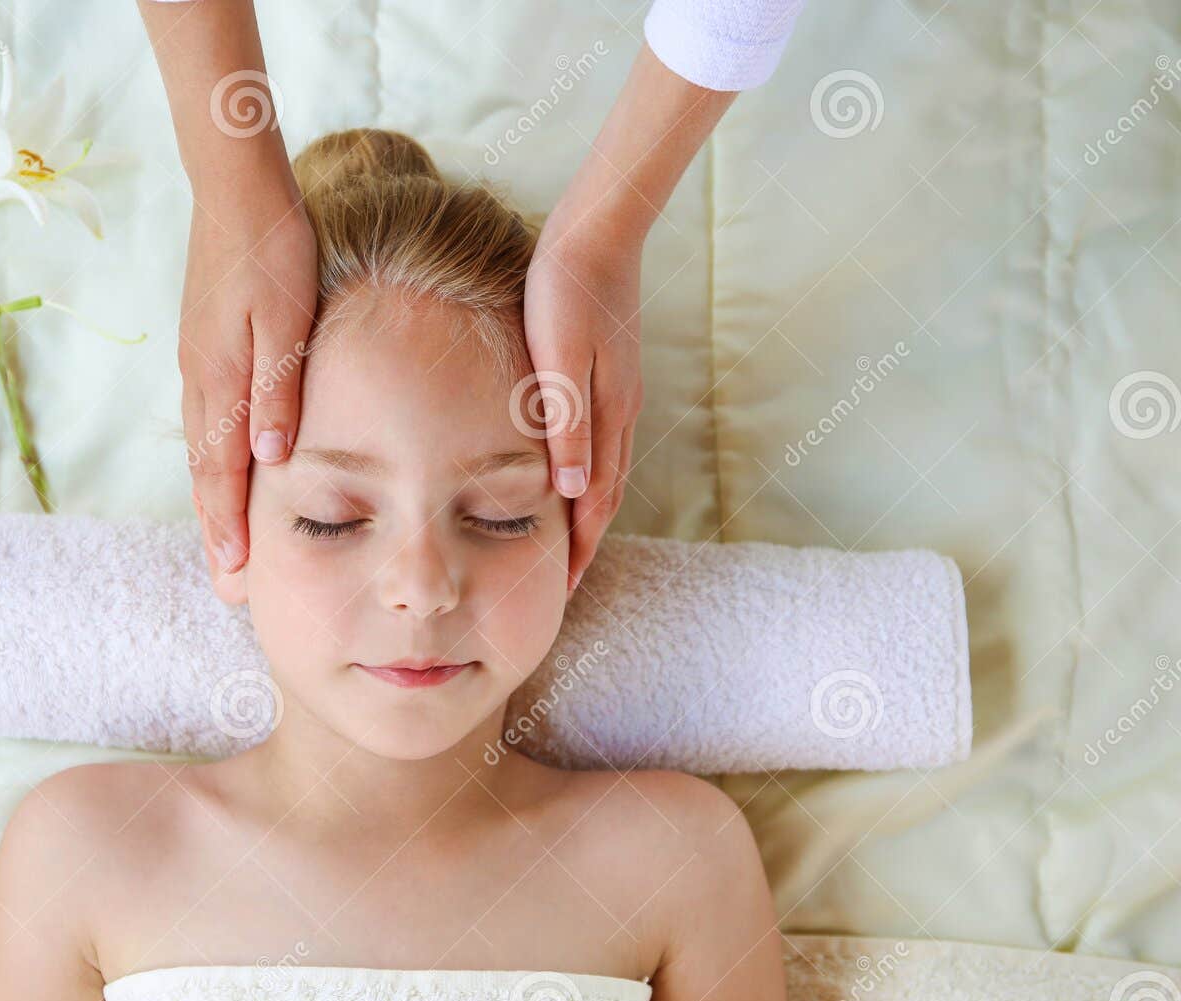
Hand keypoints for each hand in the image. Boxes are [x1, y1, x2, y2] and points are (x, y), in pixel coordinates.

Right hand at [178, 167, 317, 581]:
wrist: (235, 189)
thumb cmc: (273, 249)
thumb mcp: (287, 321)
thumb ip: (277, 392)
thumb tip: (270, 460)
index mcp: (220, 380)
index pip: (221, 473)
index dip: (229, 527)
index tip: (235, 575)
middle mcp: (199, 379)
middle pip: (203, 472)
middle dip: (215, 528)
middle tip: (227, 580)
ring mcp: (195, 362)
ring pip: (200, 449)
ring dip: (210, 499)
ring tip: (223, 539)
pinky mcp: (201, 345)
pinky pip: (203, 421)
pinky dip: (210, 461)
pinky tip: (222, 469)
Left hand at [526, 45, 735, 592]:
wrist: (595, 233)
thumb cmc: (566, 292)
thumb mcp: (560, 362)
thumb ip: (568, 425)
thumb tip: (571, 494)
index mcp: (608, 415)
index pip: (595, 503)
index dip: (580, 548)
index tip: (563, 588)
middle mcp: (620, 412)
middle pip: (604, 494)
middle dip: (586, 542)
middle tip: (563, 583)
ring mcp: (618, 393)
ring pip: (605, 470)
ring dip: (588, 512)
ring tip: (569, 544)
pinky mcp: (609, 375)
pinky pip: (601, 443)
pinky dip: (588, 474)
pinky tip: (570, 477)